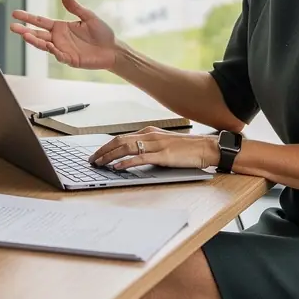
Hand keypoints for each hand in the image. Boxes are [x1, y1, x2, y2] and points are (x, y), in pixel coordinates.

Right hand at [10, 0, 116, 70]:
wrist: (113, 49)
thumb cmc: (102, 33)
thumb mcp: (89, 17)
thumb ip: (76, 8)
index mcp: (60, 27)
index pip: (40, 21)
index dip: (28, 17)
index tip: (15, 13)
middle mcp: (58, 38)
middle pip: (38, 34)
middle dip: (24, 30)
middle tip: (12, 26)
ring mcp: (63, 49)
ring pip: (44, 45)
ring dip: (35, 41)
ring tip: (25, 35)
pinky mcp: (70, 59)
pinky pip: (59, 55)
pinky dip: (53, 51)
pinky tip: (49, 45)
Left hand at [89, 127, 219, 170]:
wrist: (206, 148)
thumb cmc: (187, 148)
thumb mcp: (164, 143)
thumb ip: (149, 146)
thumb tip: (132, 154)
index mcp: (149, 132)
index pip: (121, 137)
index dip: (106, 145)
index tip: (97, 153)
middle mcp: (150, 135)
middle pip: (119, 141)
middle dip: (103, 150)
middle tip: (92, 160)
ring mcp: (156, 145)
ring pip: (126, 148)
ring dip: (110, 156)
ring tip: (99, 163)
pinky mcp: (163, 156)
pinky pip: (140, 158)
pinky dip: (126, 162)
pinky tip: (117, 167)